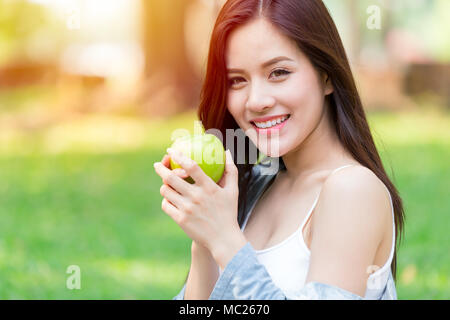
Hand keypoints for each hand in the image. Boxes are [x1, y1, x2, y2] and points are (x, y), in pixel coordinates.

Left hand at [153, 148, 246, 265]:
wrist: (223, 239)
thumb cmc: (228, 212)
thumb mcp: (233, 190)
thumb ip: (230, 170)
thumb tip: (227, 151)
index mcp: (209, 187)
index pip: (191, 166)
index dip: (178, 155)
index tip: (171, 150)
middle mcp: (196, 197)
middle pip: (171, 177)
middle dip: (160, 168)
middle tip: (157, 164)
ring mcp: (187, 209)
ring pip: (166, 191)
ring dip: (164, 185)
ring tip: (165, 183)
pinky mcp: (180, 220)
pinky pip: (166, 205)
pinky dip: (166, 200)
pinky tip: (169, 198)